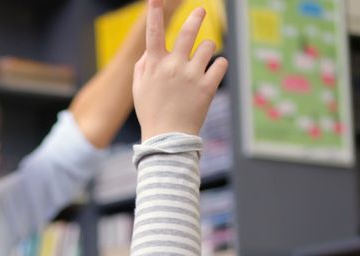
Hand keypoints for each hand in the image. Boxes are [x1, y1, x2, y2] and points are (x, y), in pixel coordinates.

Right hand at [133, 0, 227, 140]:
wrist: (167, 139)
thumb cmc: (151, 112)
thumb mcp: (138, 89)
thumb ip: (142, 66)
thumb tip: (150, 50)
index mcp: (154, 65)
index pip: (153, 33)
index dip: (154, 13)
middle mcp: (173, 66)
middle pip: (188, 32)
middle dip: (196, 17)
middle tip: (201, 10)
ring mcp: (191, 75)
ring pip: (208, 46)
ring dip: (207, 50)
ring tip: (201, 61)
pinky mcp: (207, 86)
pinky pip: (221, 64)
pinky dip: (219, 66)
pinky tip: (211, 74)